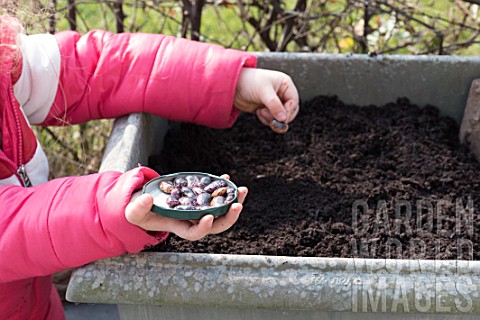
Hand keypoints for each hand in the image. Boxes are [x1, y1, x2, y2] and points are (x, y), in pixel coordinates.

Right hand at [125, 175, 246, 240]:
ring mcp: (198, 209)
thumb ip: (139, 208)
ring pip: (220, 210)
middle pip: (216, 224)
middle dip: (229, 216)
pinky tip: (226, 177)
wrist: (145, 204)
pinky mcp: (199, 198)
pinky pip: (214, 195)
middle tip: (237, 205)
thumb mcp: (134, 212)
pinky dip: (221, 187)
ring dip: (232, 200)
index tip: (209, 218)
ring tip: (241, 189)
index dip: (203, 228)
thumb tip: (147, 199)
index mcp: (180, 228)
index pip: (195, 233)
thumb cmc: (139, 212)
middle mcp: (193, 221)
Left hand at [234, 68, 298, 126]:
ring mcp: (274, 102)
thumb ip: (274, 105)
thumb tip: (284, 119)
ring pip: (280, 117)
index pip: (293, 102)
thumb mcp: (263, 91)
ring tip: (260, 112)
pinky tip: (258, 112)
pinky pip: (272, 120)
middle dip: (280, 117)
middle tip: (272, 121)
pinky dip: (266, 120)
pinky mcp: (266, 109)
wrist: (232, 85)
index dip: (289, 111)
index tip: (281, 118)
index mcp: (285, 84)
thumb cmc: (249, 82)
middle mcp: (281, 93)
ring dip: (271, 119)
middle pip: (290, 111)